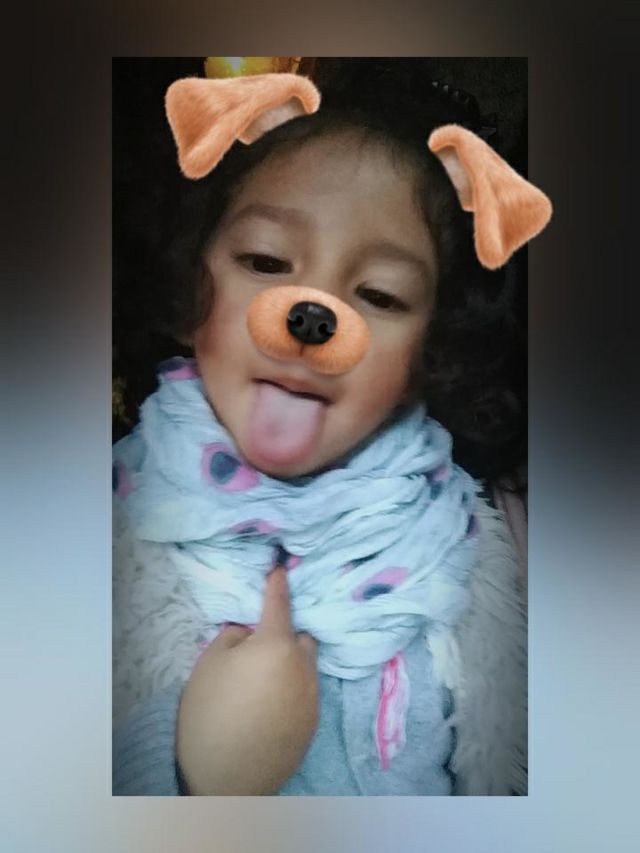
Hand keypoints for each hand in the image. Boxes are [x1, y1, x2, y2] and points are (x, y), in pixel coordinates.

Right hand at [176, 566, 318, 794]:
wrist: (222, 779)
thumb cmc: (210, 713)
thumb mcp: (210, 662)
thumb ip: (234, 637)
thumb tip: (250, 634)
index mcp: (277, 645)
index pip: (280, 603)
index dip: (278, 584)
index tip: (281, 569)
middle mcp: (303, 667)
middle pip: (302, 639)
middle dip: (287, 636)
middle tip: (261, 648)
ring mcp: (312, 698)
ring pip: (307, 668)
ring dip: (292, 665)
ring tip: (265, 682)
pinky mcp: (314, 725)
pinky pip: (307, 695)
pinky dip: (293, 692)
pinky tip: (270, 708)